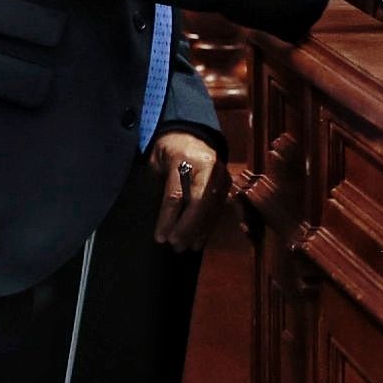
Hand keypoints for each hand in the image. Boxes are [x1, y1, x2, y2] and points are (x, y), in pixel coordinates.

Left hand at [149, 130, 229, 251]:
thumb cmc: (169, 150)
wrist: (193, 135)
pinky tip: (199, 241)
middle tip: (174, 245)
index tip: (160, 237)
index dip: (168, 219)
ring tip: (185, 248)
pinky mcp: (226, 184)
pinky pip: (217, 209)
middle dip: (186, 228)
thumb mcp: (157, 162)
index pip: (177, 194)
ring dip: (197, 231)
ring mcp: (220, 176)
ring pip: (210, 208)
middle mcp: (208, 167)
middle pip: (198, 203)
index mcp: (185, 159)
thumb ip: (158, 185)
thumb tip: (156, 217)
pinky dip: (208, 227)